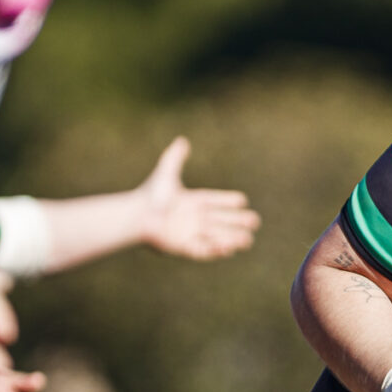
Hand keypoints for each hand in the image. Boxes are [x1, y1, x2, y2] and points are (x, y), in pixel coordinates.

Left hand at [137, 137, 259, 260]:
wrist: (136, 216)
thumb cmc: (149, 196)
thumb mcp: (166, 174)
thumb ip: (175, 158)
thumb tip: (182, 140)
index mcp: (192, 202)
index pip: (215, 201)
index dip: (228, 202)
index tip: (243, 201)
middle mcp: (193, 219)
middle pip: (221, 221)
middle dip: (238, 222)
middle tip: (255, 222)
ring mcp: (190, 234)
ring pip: (216, 237)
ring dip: (232, 239)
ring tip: (248, 240)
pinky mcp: (184, 247)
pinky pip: (203, 250)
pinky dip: (215, 250)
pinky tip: (228, 249)